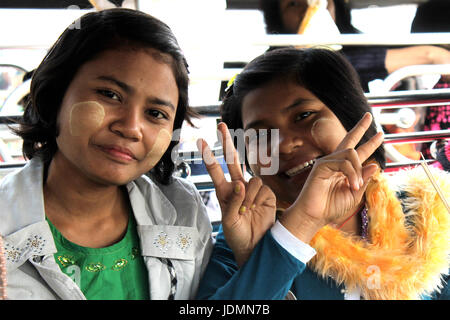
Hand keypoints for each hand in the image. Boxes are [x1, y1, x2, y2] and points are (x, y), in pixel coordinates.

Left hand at [197, 122, 275, 266]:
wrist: (255, 246)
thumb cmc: (237, 235)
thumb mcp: (228, 222)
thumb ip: (233, 202)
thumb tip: (240, 183)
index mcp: (224, 193)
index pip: (216, 170)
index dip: (210, 156)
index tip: (202, 141)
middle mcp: (238, 187)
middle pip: (232, 161)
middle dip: (227, 143)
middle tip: (221, 125)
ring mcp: (252, 190)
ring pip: (250, 180)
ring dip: (247, 196)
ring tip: (246, 212)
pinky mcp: (266, 194)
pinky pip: (261, 188)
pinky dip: (257, 198)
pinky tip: (257, 209)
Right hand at [279, 112, 383, 242]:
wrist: (314, 217)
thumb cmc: (331, 208)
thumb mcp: (354, 195)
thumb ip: (363, 180)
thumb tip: (374, 165)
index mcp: (344, 170)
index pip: (358, 152)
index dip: (369, 143)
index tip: (380, 134)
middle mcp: (335, 163)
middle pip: (349, 140)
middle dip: (360, 127)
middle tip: (369, 116)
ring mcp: (327, 162)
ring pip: (351, 153)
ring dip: (358, 170)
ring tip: (356, 186)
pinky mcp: (321, 166)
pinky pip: (343, 162)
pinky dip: (351, 174)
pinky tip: (352, 185)